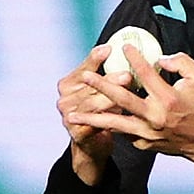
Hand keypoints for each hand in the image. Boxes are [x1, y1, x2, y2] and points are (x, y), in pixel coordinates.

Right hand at [56, 44, 132, 183]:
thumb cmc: (101, 110)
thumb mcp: (101, 89)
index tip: (109, 49)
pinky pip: (93, 123)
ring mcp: (68, 117)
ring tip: (126, 94)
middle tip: (126, 75)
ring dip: (110, 98)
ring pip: (92, 104)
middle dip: (109, 80)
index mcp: (68, 84)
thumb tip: (129, 55)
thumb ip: (108, 74)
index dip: (95, 59)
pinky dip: (107, 117)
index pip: (83, 68)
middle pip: (89, 86)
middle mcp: (65, 99)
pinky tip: (120, 112)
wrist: (93, 144)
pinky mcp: (77, 133)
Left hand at [66, 46, 193, 172]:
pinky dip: (109, 127)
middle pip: (122, 99)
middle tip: (85, 76)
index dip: (135, 58)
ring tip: (71, 115)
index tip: (124, 47)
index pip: (146, 74)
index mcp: (168, 98)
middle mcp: (155, 116)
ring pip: (114, 123)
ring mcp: (148, 132)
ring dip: (91, 118)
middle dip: (101, 87)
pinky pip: (123, 133)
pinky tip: (94, 122)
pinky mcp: (143, 143)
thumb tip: (160, 59)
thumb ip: (181, 62)